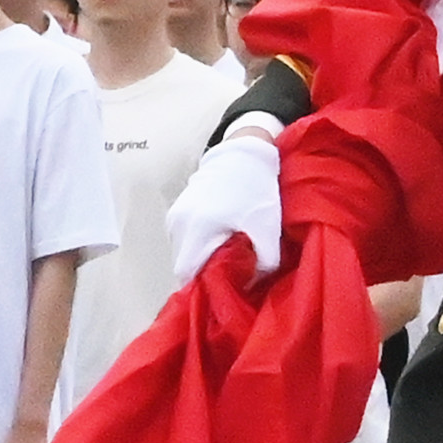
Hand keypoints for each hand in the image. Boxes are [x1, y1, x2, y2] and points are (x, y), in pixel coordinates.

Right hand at [163, 116, 288, 286]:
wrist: (244, 153)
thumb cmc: (255, 190)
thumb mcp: (267, 229)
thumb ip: (263, 263)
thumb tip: (252, 285)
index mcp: (197, 229)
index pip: (186, 273)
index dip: (202, 287)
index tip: (221, 290)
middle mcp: (178, 223)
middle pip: (182, 264)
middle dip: (202, 274)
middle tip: (227, 276)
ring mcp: (175, 215)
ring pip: (182, 251)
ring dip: (199, 258)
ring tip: (224, 256)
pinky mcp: (177, 209)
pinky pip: (183, 238)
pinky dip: (196, 244)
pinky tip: (218, 239)